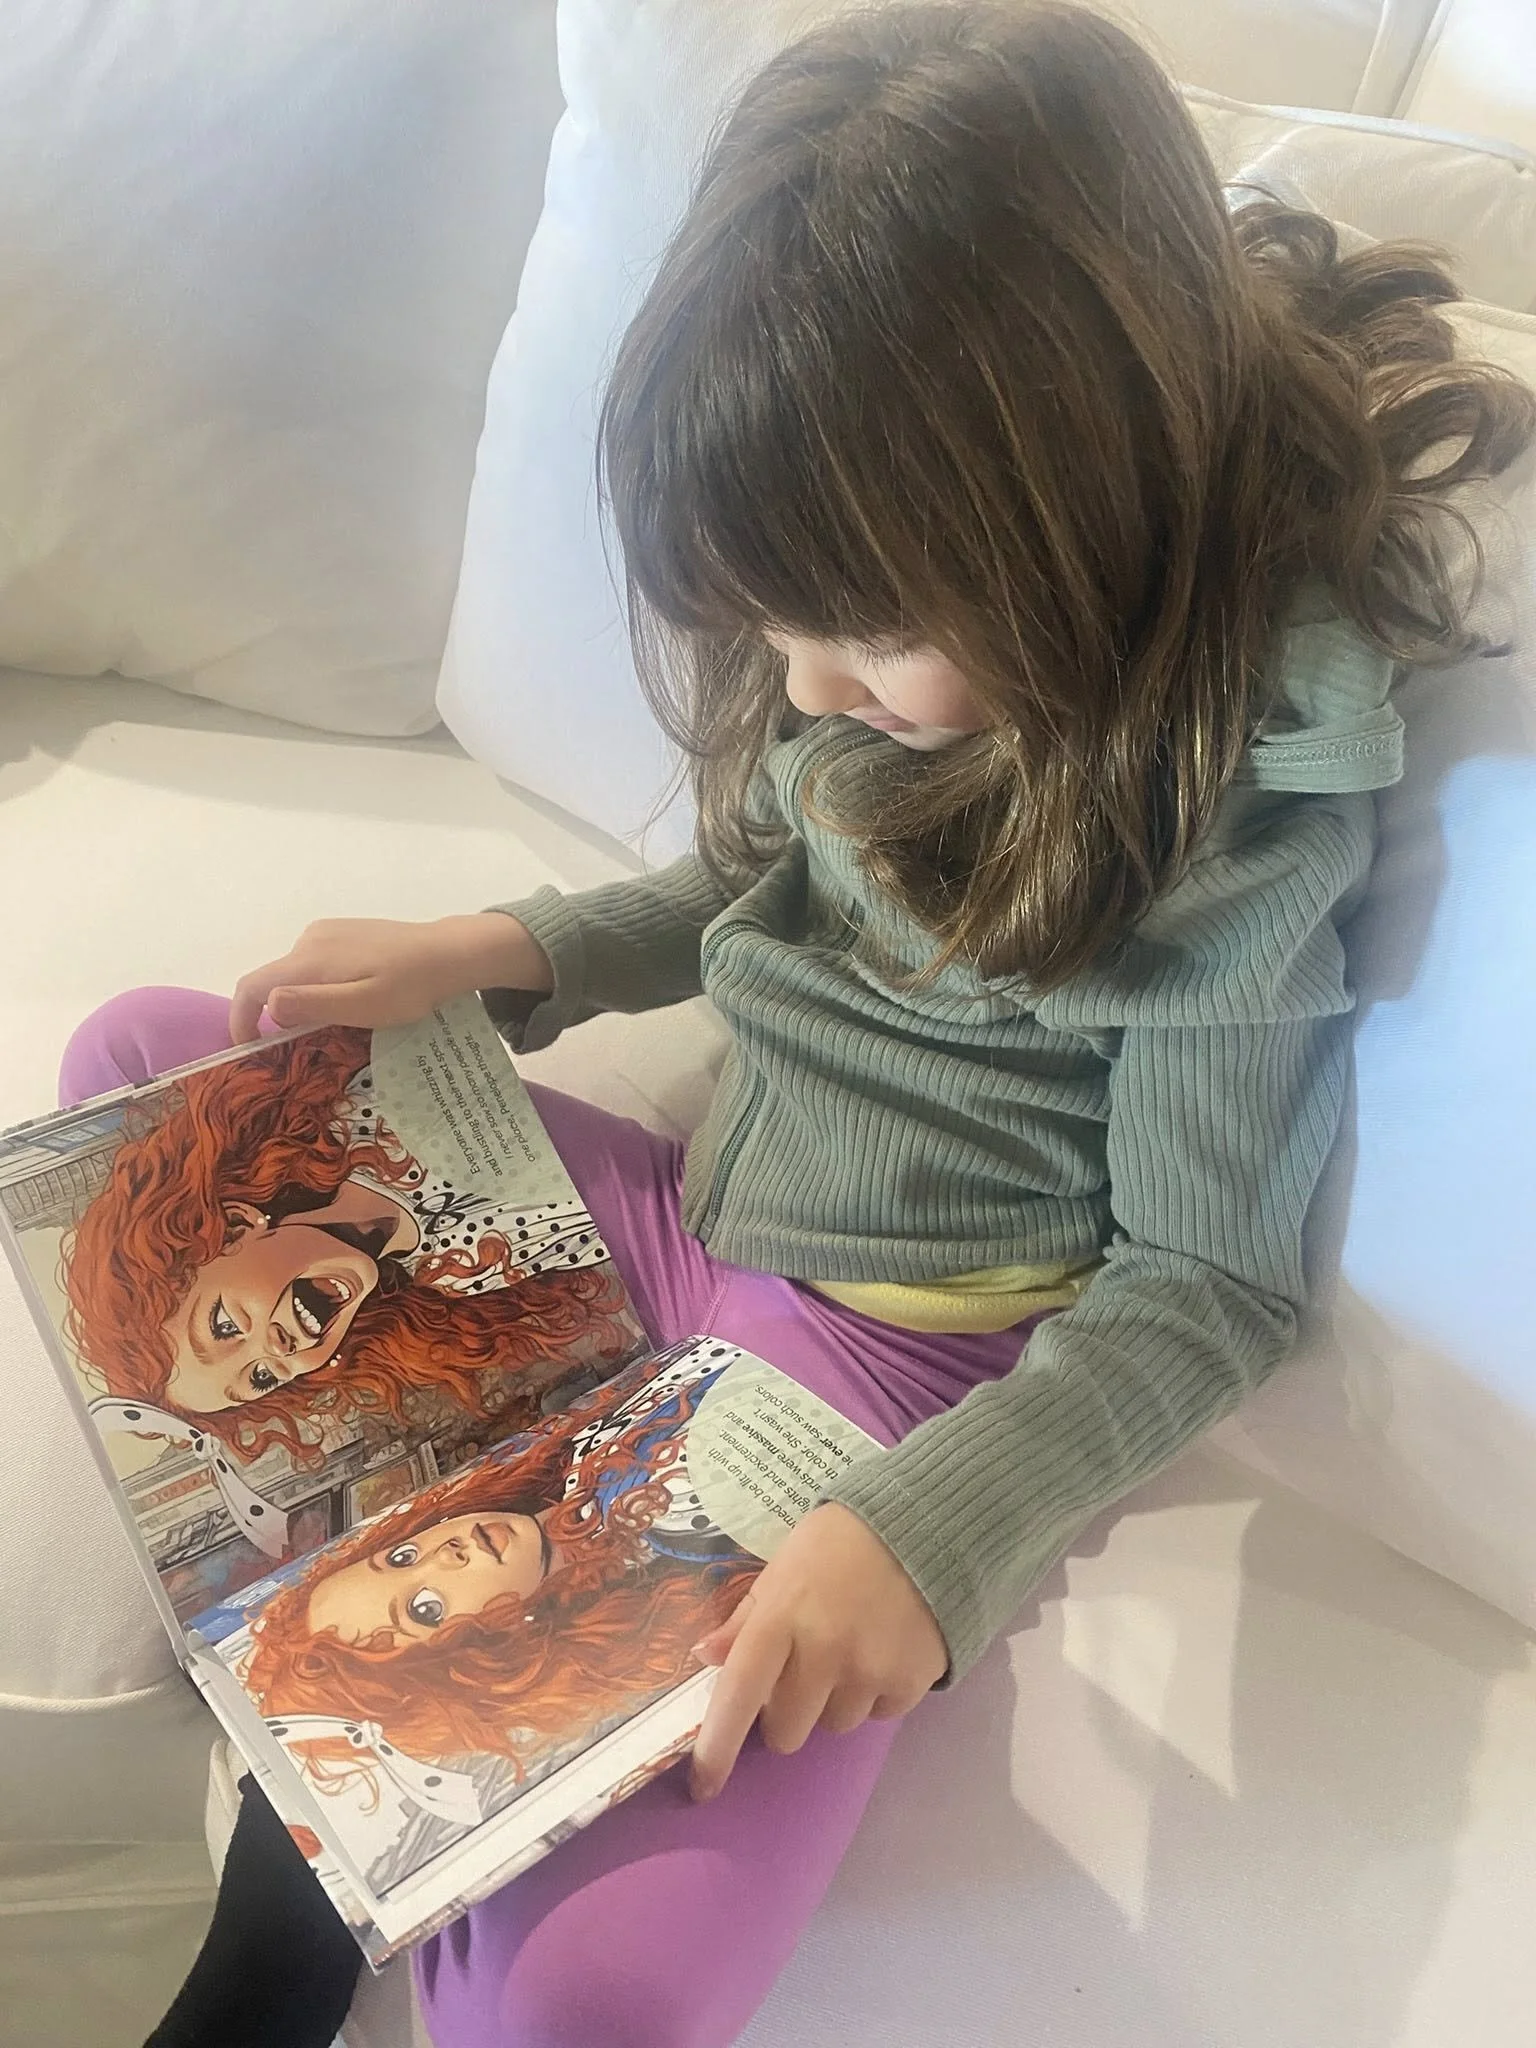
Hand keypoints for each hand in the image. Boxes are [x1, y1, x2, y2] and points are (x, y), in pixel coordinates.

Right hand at [229, 913, 552, 1042]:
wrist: (449, 953)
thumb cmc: (410, 986)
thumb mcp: (363, 1005)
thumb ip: (314, 1004)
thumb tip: (269, 1004)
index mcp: (309, 959)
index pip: (252, 986)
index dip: (240, 1018)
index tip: (246, 1049)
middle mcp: (310, 940)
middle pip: (273, 980)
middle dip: (274, 1015)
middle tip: (296, 1048)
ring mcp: (328, 932)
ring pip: (296, 973)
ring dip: (300, 1001)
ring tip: (328, 1029)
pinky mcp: (346, 932)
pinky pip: (316, 963)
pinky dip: (317, 987)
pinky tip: (347, 1001)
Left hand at [688, 1502, 947, 1800]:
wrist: (925, 1523)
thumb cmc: (839, 1542)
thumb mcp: (782, 1567)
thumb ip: (746, 1617)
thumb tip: (706, 1657)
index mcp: (780, 1618)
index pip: (737, 1696)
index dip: (715, 1748)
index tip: (703, 1787)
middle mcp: (822, 1652)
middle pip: (785, 1731)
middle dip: (787, 1711)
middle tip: (803, 1668)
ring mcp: (868, 1670)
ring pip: (834, 1725)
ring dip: (834, 1701)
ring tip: (851, 1647)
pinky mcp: (910, 1682)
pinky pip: (878, 1715)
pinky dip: (876, 1694)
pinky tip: (883, 1649)